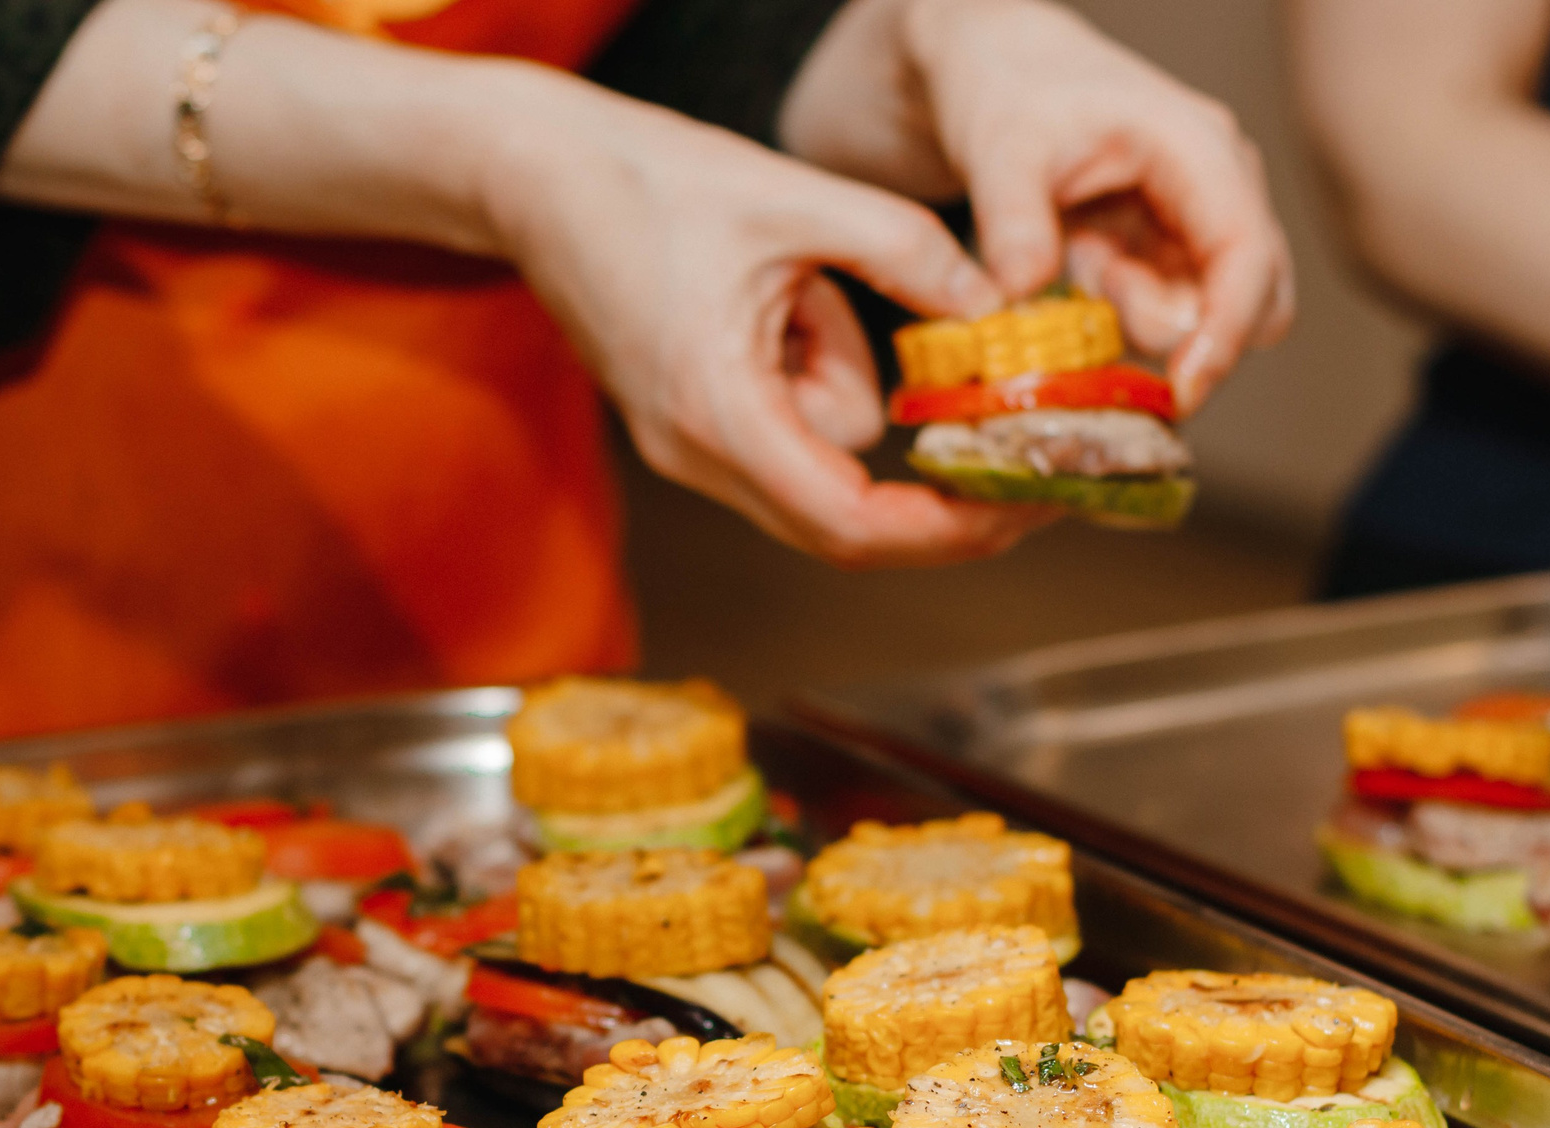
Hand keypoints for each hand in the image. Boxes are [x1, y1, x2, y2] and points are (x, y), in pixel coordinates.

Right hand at [4, 4, 1056, 565]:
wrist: (530, 174)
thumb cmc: (645, 180)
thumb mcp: (798, 201)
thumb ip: (905, 253)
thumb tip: (996, 302)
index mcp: (720, 412)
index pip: (850, 523)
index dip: (944, 532)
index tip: (1018, 509)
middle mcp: (699, 453)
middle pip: (841, 526)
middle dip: (933, 501)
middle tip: (1019, 462)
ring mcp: (688, 446)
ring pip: (819, 466)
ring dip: (855, 394)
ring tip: (812, 285)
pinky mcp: (690, 421)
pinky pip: (788, 428)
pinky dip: (817, 375)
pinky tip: (784, 295)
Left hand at [782, 0, 1293, 411]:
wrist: (987, 66)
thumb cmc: (1007, 87)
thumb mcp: (999, 147)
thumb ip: (1013, 221)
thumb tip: (1021, 295)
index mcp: (1197, 149)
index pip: (1247, 255)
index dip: (1227, 331)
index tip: (1184, 390)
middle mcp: (1212, 186)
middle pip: (1253, 297)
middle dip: (1190, 335)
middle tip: (1107, 319)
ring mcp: (1188, 219)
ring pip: (1202, 310)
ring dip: (1141, 320)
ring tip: (1081, 265)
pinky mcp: (1156, 247)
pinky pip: (1157, 309)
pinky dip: (1116, 318)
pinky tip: (1075, 272)